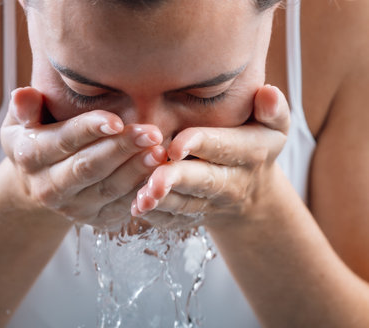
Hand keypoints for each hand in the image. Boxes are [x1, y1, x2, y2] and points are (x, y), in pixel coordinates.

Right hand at [1, 87, 166, 228]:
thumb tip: (23, 93)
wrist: (40, 182)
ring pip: (109, 188)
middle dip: (122, 149)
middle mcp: (49, 187)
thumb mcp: (20, 122)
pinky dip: (142, 191)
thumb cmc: (37, 139)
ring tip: (160, 152)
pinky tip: (160, 173)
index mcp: (30, 156)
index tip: (116, 120)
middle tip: (151, 133)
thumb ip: (25, 109)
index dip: (89, 130)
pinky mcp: (95, 219)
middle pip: (89, 167)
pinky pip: (122, 206)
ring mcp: (73, 207)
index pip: (63, 141)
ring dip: (137, 170)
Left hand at [130, 85, 289, 228]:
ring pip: (184, 203)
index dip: (199, 144)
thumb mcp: (274, 127)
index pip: (223, 146)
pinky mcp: (195, 217)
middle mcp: (232, 182)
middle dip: (175, 181)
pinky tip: (136, 207)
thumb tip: (268, 92)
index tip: (175, 145)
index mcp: (250, 153)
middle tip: (152, 183)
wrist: (252, 191)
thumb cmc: (256, 146)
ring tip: (139, 200)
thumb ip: (273, 110)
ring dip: (162, 202)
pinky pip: (174, 219)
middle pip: (202, 181)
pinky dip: (156, 215)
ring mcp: (212, 203)